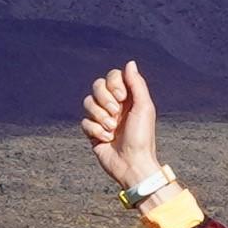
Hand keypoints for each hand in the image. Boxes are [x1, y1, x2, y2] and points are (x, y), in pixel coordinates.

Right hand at [81, 59, 166, 194]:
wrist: (132, 164)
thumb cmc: (142, 137)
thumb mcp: (144, 107)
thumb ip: (136, 84)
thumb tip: (129, 63)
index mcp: (128, 97)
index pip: (112, 76)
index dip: (114, 84)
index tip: (122, 97)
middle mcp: (114, 105)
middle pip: (97, 86)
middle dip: (104, 99)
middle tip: (116, 114)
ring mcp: (102, 117)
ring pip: (88, 103)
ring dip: (100, 116)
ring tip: (112, 129)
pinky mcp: (92, 131)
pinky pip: (84, 121)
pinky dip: (95, 130)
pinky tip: (106, 139)